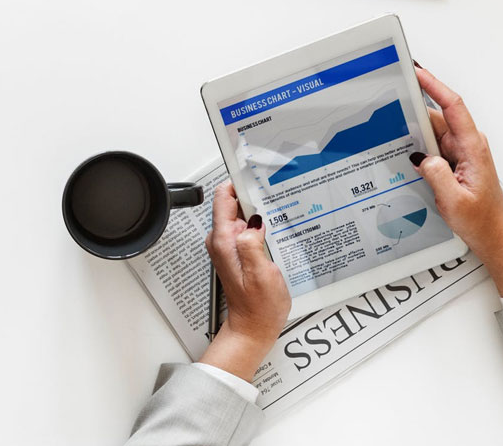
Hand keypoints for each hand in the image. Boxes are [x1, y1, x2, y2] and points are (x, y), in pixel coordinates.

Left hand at [198, 183, 290, 381]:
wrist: (254, 328)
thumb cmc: (259, 307)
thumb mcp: (262, 274)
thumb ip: (253, 244)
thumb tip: (253, 221)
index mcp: (224, 241)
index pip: (223, 197)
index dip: (239, 181)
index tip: (255, 173)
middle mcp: (222, 240)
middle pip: (234, 202)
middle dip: (254, 195)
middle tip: (276, 194)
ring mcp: (229, 245)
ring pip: (243, 215)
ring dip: (259, 211)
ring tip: (280, 212)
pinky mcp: (238, 251)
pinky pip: (247, 229)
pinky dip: (261, 225)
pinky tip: (276, 231)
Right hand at [411, 65, 502, 295]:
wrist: (493, 235)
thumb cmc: (481, 220)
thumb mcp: (454, 201)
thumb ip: (436, 176)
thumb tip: (420, 156)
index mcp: (472, 148)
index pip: (453, 107)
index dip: (434, 86)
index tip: (417, 73)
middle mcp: (467, 145)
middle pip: (436, 116)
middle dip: (413, 107)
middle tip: (389, 99)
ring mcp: (459, 152)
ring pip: (430, 131)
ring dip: (412, 130)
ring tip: (389, 128)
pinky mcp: (451, 162)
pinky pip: (430, 145)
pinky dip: (415, 145)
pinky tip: (401, 150)